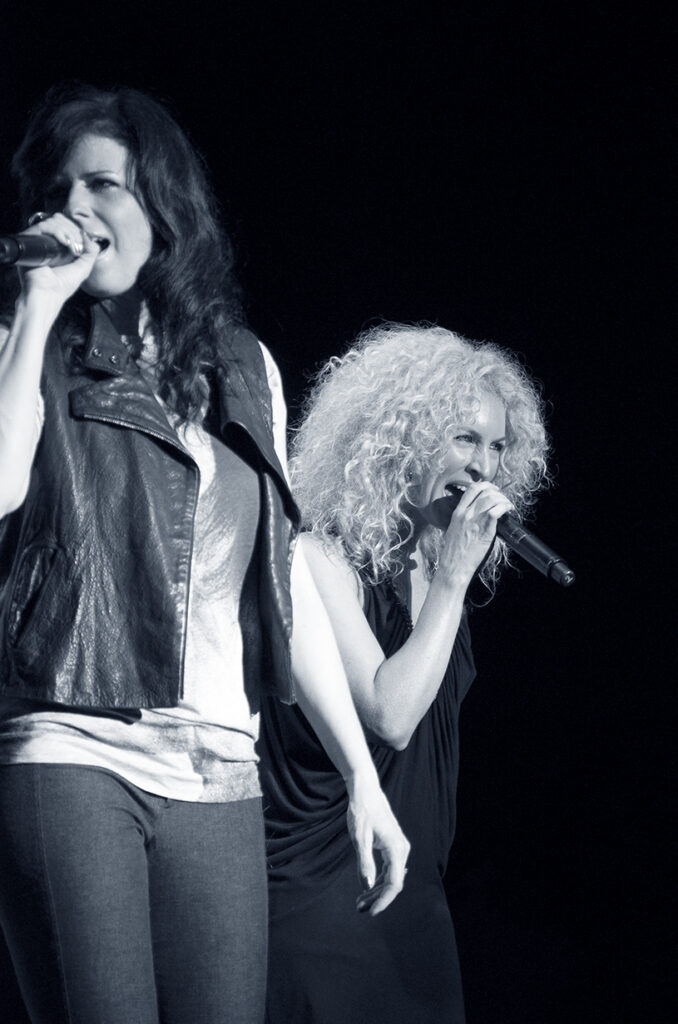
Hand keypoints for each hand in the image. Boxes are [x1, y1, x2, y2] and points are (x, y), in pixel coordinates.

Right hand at [19, 213, 98, 304]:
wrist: (47, 295)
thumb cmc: (62, 286)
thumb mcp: (83, 268)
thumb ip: (91, 252)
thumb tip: (90, 236)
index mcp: (59, 246)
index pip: (67, 225)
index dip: (77, 229)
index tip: (84, 240)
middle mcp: (48, 242)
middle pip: (60, 220)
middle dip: (73, 230)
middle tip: (77, 245)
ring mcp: (39, 241)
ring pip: (52, 221)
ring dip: (66, 231)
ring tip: (71, 246)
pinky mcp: (30, 242)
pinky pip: (42, 227)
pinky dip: (56, 231)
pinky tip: (64, 242)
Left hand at [345, 772, 409, 915]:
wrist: (365, 790)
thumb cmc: (361, 811)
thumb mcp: (359, 838)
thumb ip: (364, 862)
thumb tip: (367, 886)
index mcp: (396, 849)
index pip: (394, 883)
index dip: (383, 900)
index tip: (371, 912)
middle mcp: (402, 849)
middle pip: (393, 882)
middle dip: (377, 898)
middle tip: (359, 908)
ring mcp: (399, 847)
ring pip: (391, 876)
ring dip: (377, 890)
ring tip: (360, 901)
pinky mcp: (393, 845)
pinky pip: (389, 868)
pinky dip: (378, 879)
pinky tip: (367, 885)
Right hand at [438, 481, 512, 584]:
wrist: (454, 566)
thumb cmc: (454, 553)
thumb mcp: (453, 531)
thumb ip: (462, 521)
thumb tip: (474, 519)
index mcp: (457, 513)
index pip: (471, 489)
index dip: (485, 485)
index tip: (492, 489)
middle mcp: (465, 513)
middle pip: (484, 491)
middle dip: (497, 492)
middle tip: (503, 498)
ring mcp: (475, 520)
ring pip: (491, 498)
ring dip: (503, 499)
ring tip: (508, 505)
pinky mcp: (485, 529)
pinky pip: (497, 510)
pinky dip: (505, 507)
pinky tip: (509, 510)